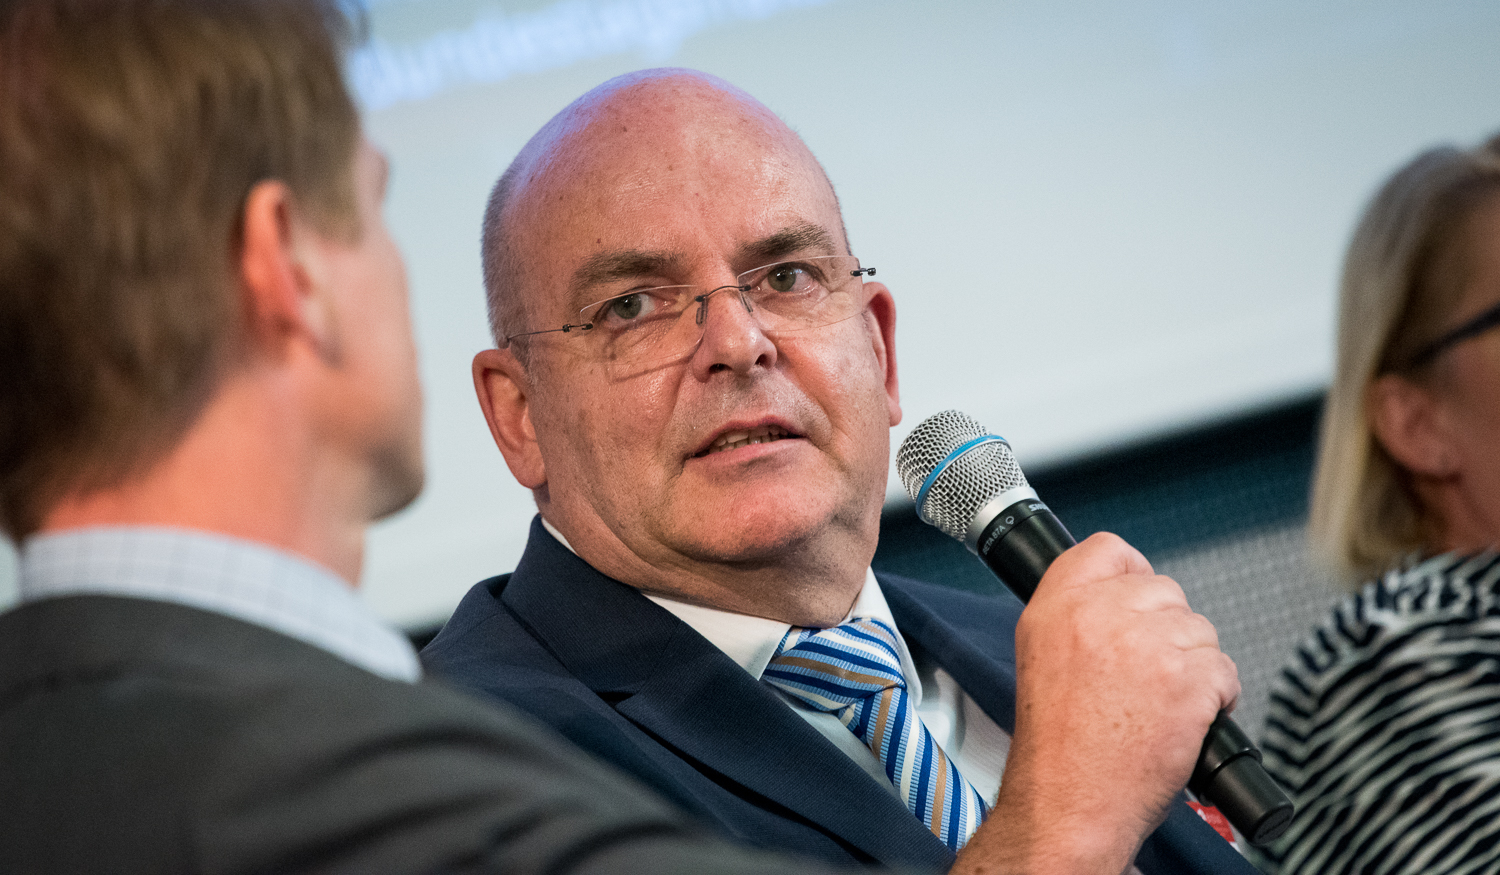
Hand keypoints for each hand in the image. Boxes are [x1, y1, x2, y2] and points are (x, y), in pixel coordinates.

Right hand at [952, 532, 1238, 874]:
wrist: (1070, 804)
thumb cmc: (1059, 749)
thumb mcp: (1043, 659)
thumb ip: (1078, 616)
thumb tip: (1126, 595)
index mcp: (1055, 607)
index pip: (1108, 549)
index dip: (1134, 572)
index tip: (1141, 599)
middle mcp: (1098, 615)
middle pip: (1166, 590)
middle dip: (1169, 631)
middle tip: (1148, 675)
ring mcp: (1146, 644)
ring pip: (1200, 630)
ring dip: (1194, 666)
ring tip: (1162, 703)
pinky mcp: (1186, 678)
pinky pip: (1225, 670)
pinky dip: (1217, 698)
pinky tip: (1185, 720)